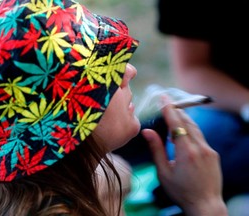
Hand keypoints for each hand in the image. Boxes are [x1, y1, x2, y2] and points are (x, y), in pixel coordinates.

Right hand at [142, 96, 226, 215]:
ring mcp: (209, 150)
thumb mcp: (164, 172)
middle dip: (176, 110)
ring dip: (184, 119)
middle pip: (187, 122)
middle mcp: (200, 148)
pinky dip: (190, 130)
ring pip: (195, 128)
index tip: (163, 98)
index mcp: (185, 152)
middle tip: (166, 102)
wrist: (205, 205)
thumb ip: (156, 149)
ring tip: (173, 115)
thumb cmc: (181, 191)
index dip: (169, 109)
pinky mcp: (213, 154)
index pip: (176, 124)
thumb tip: (147, 131)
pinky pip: (200, 136)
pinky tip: (182, 134)